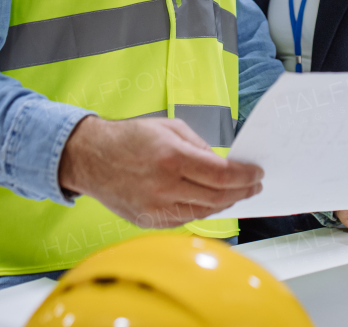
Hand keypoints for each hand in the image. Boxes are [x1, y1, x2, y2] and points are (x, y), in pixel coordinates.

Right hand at [58, 116, 263, 228]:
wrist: (90, 158)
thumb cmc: (129, 138)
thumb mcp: (169, 127)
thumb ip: (200, 146)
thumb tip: (224, 165)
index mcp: (172, 158)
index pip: (222, 174)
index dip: (245, 176)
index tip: (257, 174)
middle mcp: (164, 187)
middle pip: (217, 197)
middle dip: (242, 191)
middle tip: (254, 186)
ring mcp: (156, 208)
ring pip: (204, 212)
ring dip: (225, 203)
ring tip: (237, 193)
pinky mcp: (149, 221)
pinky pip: (186, 218)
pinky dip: (203, 210)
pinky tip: (211, 200)